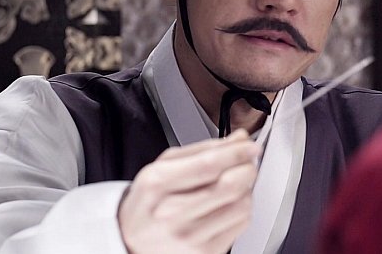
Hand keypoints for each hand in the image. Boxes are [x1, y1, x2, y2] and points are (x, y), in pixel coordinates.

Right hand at [118, 129, 260, 253]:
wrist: (131, 240)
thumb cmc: (149, 202)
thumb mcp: (163, 166)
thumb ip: (203, 149)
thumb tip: (239, 139)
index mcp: (157, 183)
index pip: (208, 164)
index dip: (237, 152)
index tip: (250, 146)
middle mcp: (171, 213)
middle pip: (230, 185)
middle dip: (247, 168)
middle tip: (247, 163)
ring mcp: (189, 236)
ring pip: (241, 205)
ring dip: (246, 190)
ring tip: (232, 186)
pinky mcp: (205, 252)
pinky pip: (241, 224)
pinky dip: (242, 210)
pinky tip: (226, 206)